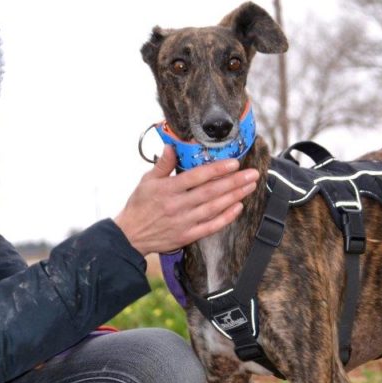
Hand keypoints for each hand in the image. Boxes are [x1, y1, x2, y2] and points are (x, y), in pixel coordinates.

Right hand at [114, 146, 258, 255]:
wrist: (130, 236)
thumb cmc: (139, 206)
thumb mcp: (146, 181)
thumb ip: (162, 165)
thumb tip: (171, 146)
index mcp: (168, 189)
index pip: (197, 177)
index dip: (217, 169)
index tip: (234, 163)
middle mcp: (178, 205)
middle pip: (211, 192)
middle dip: (234, 182)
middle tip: (252, 174)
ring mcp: (184, 222)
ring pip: (214, 208)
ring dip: (234, 196)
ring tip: (250, 187)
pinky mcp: (187, 236)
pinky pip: (210, 226)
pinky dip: (225, 217)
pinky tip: (238, 207)